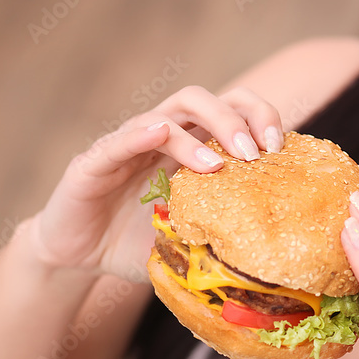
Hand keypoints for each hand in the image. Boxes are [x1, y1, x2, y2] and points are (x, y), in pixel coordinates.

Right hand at [26, 85, 286, 280]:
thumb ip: (221, 238)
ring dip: (199, 132)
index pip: (230, 109)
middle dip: (235, 118)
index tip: (280, 146)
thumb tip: (270, 259)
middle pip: (201, 100)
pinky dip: (141, 134)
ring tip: (219, 163)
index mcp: (188, 146)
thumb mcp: (187, 240)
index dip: (258, 117)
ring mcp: (127, 144)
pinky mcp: (93, 161)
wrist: (78, 257)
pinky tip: (159, 136)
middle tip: (256, 151)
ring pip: (167, 114)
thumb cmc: (136, 241)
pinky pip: (119, 140)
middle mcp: (160, 136)